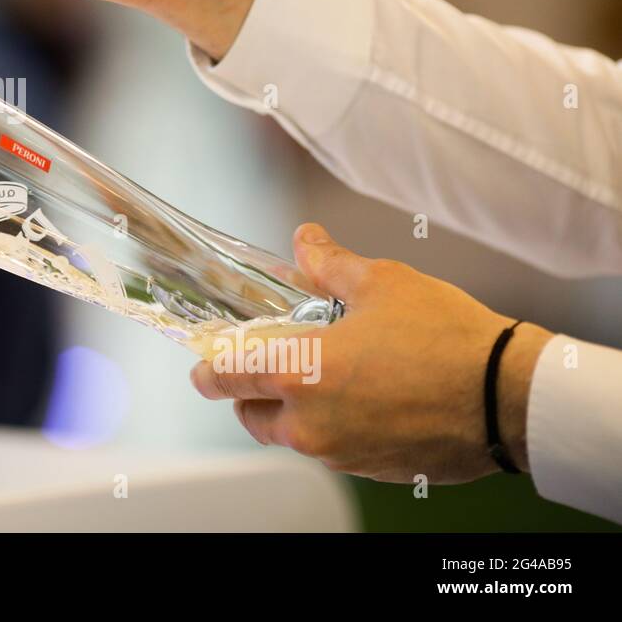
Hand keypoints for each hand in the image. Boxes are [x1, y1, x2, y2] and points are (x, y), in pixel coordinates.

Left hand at [191, 224, 553, 482]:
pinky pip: (333, 450)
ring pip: (292, 436)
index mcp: (298, 374)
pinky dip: (333, 427)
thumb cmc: (447, 340)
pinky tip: (363, 398)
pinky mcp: (371, 471)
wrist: (508, 397)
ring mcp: (339, 453)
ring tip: (326, 376)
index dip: (208, 369)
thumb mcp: (382, 284)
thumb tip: (306, 241)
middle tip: (269, 366)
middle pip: (251, 415)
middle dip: (251, 393)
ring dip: (294, 411)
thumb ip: (329, 266)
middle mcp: (309, 423)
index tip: (204, 363)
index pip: (225, 377)